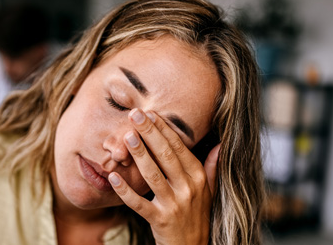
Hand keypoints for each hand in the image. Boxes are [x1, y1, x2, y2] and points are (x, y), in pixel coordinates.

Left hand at [108, 108, 220, 244]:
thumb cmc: (198, 216)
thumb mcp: (209, 191)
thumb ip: (212, 167)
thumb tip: (220, 145)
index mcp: (198, 177)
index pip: (179, 148)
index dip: (164, 129)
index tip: (151, 113)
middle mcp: (188, 189)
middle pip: (166, 156)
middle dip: (150, 133)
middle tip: (135, 115)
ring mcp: (174, 205)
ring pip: (153, 175)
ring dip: (139, 155)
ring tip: (127, 137)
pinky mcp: (160, 220)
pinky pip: (139, 203)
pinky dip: (125, 191)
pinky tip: (112, 177)